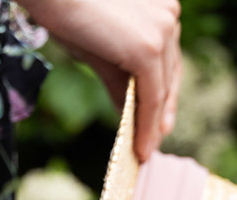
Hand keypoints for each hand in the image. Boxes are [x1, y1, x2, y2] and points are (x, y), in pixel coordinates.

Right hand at [17, 0, 182, 161]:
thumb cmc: (65, 10)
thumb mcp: (97, 49)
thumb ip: (119, 78)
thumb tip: (129, 112)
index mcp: (161, 7)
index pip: (168, 57)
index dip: (164, 91)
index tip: (161, 119)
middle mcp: (169, 15)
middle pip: (171, 73)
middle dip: (162, 110)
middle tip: (154, 139)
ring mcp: (161, 32)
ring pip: (161, 88)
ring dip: (153, 124)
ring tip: (144, 149)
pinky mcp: (147, 49)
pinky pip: (152, 96)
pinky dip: (147, 125)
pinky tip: (141, 146)